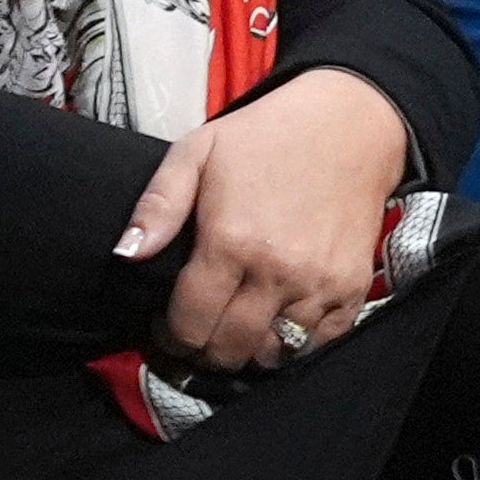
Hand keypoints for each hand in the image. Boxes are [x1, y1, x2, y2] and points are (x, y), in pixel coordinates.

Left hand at [120, 71, 408, 377]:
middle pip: (229, 348)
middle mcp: (278, 272)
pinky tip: (277, 323)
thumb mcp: (196, 152)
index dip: (170, 335)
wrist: (349, 125)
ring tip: (236, 330)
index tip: (166, 326)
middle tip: (197, 335)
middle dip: (204, 351)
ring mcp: (320, 284)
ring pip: (274, 354)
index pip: (190, 323)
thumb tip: (126, 254)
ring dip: (248, 351)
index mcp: (231, 241)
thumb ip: (157, 205)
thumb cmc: (265, 137)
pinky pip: (319, 343)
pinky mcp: (353, 288)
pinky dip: (294, 344)